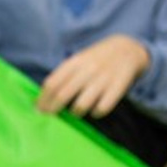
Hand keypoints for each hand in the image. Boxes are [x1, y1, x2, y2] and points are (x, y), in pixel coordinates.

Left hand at [37, 35, 151, 117]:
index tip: (38, 110)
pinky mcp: (117, 88)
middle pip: (63, 95)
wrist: (128, 49)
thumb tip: (41, 100)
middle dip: (52, 110)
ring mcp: (103, 79)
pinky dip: (96, 113)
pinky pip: (101, 109)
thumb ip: (62, 77)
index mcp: (75, 62)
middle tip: (49, 117)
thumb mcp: (78, 61)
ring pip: (80, 105)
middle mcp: (87, 70)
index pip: (52, 84)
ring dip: (75, 113)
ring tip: (76, 112)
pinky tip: (95, 111)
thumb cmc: (96, 59)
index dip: (42, 100)